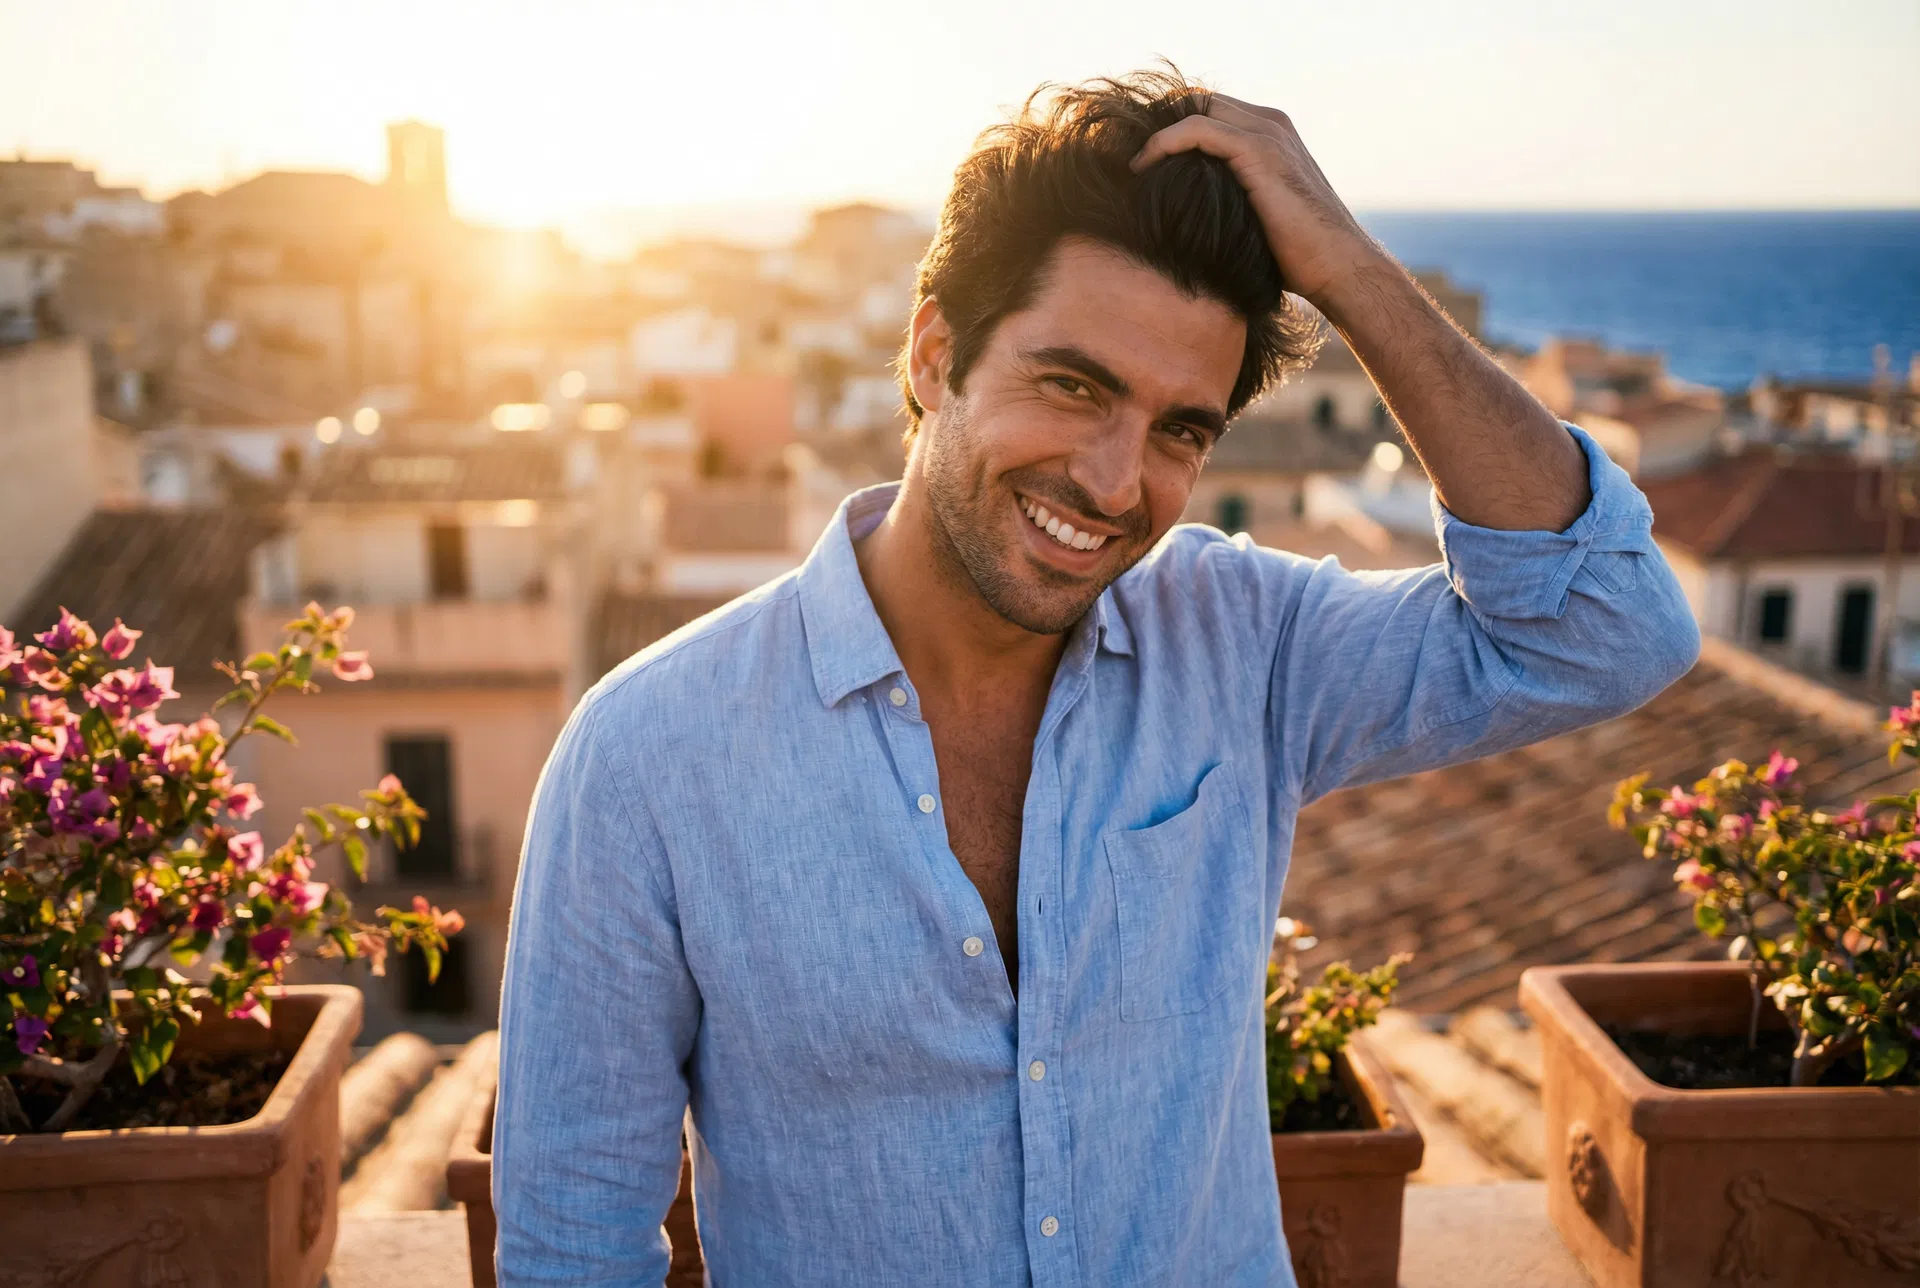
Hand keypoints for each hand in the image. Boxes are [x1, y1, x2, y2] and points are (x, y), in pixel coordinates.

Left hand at [1130, 93, 1384, 310]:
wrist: (1338, 267)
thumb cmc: (1299, 258)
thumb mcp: (1257, 218)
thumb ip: (1230, 200)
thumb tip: (1186, 219)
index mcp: (1272, 134)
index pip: (1210, 111)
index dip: (1171, 128)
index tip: (1139, 159)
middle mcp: (1271, 124)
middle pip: (1199, 102)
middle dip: (1160, 124)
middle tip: (1128, 158)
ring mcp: (1267, 134)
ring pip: (1195, 109)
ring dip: (1156, 131)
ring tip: (1130, 163)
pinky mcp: (1258, 152)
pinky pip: (1197, 131)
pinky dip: (1164, 143)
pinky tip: (1141, 168)